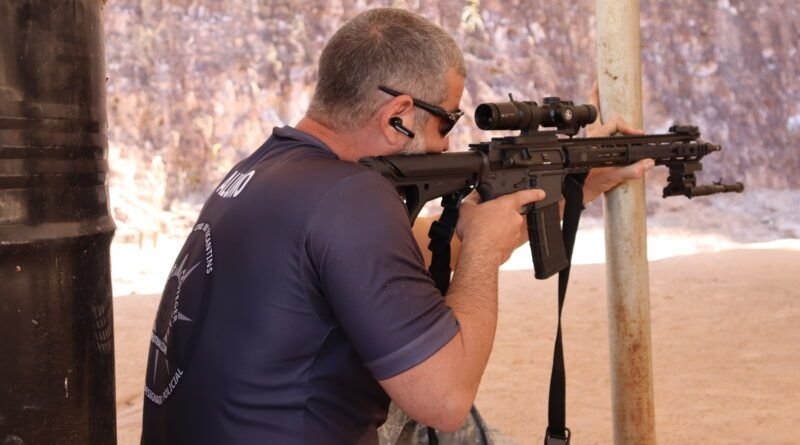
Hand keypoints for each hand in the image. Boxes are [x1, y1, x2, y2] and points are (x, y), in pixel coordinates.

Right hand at [456, 189, 545, 264]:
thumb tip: (473, 197)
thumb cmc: (476, 231)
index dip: (533, 193)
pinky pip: (506, 241)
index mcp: (506, 205)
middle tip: (486, 220)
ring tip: (483, 233)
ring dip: (499, 230)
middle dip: (500, 217)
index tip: (541, 193)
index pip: (523, 195)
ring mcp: (515, 234)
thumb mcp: (467, 209)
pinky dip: (498, 241)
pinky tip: (486, 242)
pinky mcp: (512, 247)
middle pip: (511, 214)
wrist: (480, 254)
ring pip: (508, 229)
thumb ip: (471, 199)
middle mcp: (515, 219)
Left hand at [582, 82, 654, 203]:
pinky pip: (600, 136)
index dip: (629, 127)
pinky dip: (605, 129)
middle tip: (597, 83)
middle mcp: (593, 139)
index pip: (615, 123)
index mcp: (596, 140)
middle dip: (596, 96)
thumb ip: (629, 171)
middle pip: (596, 112)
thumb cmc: (586, 185)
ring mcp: (592, 144)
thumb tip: (647, 163)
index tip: (639, 135)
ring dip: (599, 109)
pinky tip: (610, 127)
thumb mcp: (609, 179)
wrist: (573, 195)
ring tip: (599, 94)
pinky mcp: (594, 152)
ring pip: (596, 122)